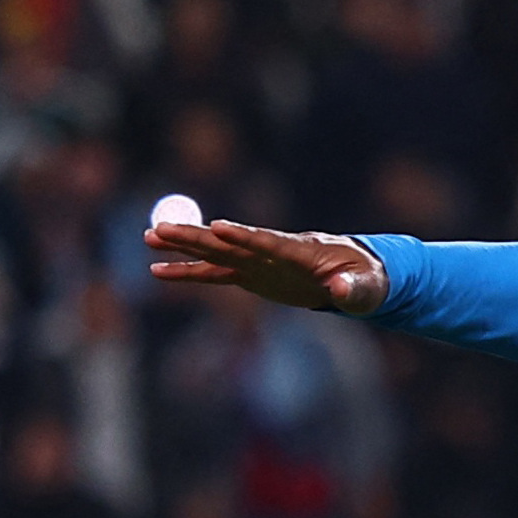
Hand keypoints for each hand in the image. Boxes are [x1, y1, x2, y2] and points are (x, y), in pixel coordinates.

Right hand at [147, 215, 388, 315]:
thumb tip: (339, 290)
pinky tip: (158, 272)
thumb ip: (354, 288)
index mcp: (301, 250)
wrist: (356, 276)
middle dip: (196, 236)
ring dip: (184, 246)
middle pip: (229, 242)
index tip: (218, 227)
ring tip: (149, 237)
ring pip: (215, 253)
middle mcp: (272, 251)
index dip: (244, 236)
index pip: (268, 242)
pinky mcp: (250, 275)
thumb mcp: (367, 287)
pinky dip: (188, 273)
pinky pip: (214, 274)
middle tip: (161, 227)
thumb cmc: (366, 279)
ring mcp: (258, 263)